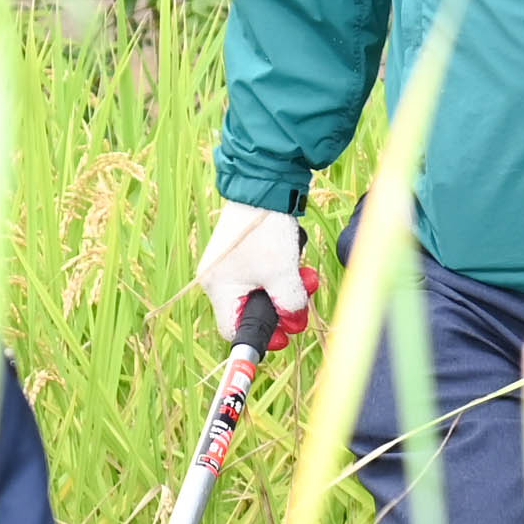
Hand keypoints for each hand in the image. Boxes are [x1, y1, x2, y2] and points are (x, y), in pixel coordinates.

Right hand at [193, 200, 313, 349]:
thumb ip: (289, 303)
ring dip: (286, 289)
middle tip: (302, 306)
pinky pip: (261, 274)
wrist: (263, 186)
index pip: (233, 329)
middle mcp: (217, 279)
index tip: (285, 336)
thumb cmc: (267, 232)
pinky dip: (280, 274)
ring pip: (260, 292)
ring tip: (306, 278)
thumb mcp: (283, 273)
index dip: (261, 337)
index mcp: (219, 288)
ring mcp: (229, 265)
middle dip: (281, 309)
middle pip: (250, 311)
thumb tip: (294, 320)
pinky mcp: (242, 253)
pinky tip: (296, 263)